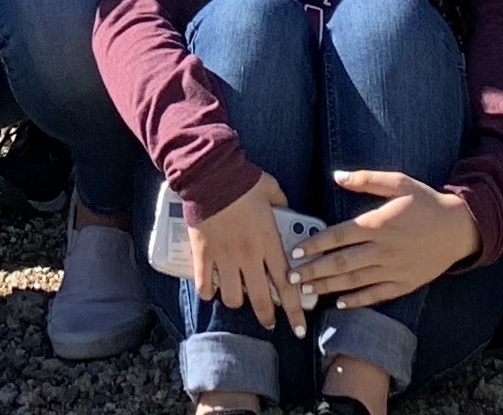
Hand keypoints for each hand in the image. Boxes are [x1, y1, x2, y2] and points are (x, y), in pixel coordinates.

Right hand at [185, 172, 300, 329]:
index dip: (294, 312)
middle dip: (267, 318)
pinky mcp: (203, 254)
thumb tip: (287, 208)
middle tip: (270, 324)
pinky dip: (209, 291)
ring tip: (238, 297)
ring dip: (237, 301)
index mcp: (269, 243)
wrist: (210, 173)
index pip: (287, 286)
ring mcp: (225, 258)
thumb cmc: (243, 180)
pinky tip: (212, 290)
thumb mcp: (271, 189)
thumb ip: (282, 202)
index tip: (299, 330)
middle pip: (261, 300)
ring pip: (232, 298)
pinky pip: (205, 285)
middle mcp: (249, 256)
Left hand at [299, 170, 480, 307]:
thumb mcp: (399, 182)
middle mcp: (383, 250)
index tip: (296, 252)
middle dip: (314, 270)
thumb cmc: (425, 203)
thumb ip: (366, 179)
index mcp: (378, 224)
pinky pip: (376, 295)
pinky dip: (357, 301)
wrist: (458, 229)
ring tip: (307, 291)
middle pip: (341, 263)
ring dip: (329, 287)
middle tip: (291, 278)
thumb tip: (336, 176)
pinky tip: (340, 303)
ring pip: (355, 281)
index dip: (315, 244)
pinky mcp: (404, 284)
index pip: (338, 236)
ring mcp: (393, 269)